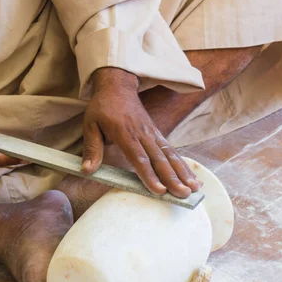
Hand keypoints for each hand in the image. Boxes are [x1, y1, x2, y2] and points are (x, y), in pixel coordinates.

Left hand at [82, 68, 200, 197]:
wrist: (118, 86)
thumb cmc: (102, 107)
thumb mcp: (90, 125)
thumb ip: (91, 149)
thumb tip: (87, 171)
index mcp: (125, 133)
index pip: (139, 157)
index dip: (149, 175)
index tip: (159, 190)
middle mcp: (143, 134)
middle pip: (160, 159)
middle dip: (173, 178)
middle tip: (183, 195)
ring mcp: (153, 133)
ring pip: (170, 155)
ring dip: (183, 173)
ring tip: (194, 189)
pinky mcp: (158, 134)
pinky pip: (172, 151)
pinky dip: (183, 165)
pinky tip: (192, 178)